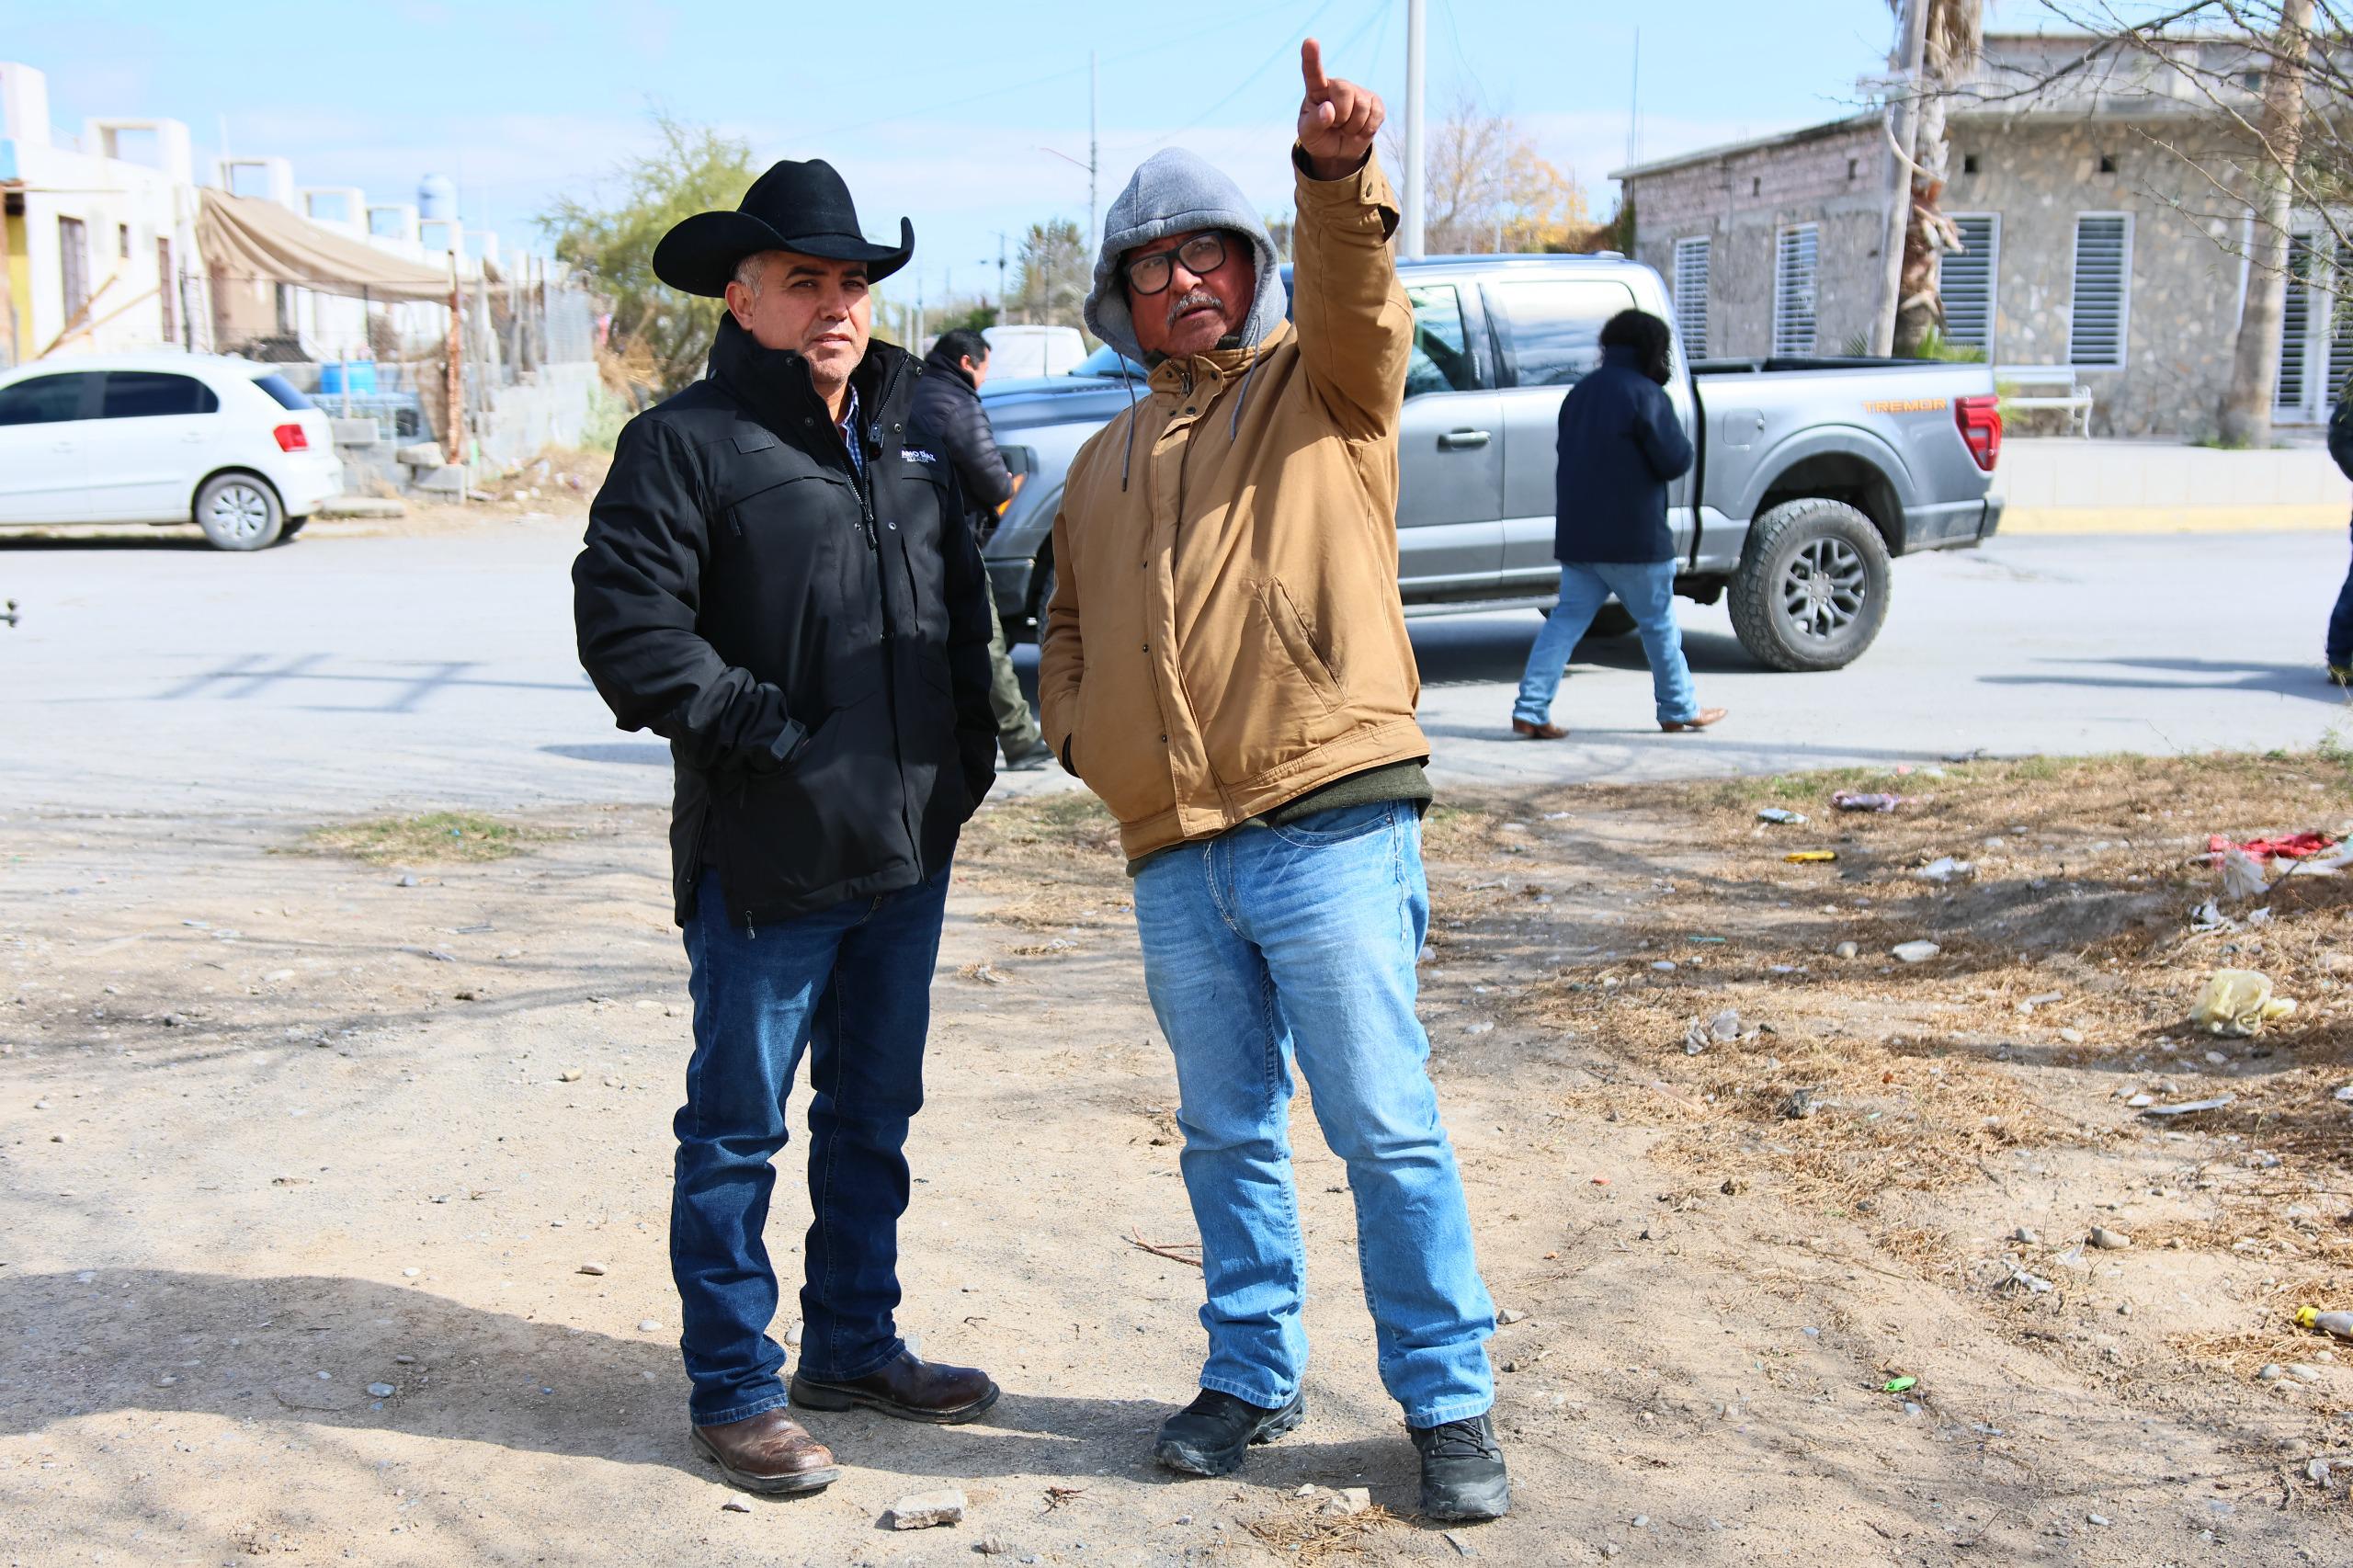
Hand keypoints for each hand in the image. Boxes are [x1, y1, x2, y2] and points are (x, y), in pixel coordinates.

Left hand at [1297, 38, 1382, 179]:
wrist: (1337, 150)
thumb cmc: (1319, 136)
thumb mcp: (1308, 134)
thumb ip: (1314, 122)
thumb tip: (1328, 110)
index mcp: (1316, 89)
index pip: (1313, 72)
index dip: (1312, 57)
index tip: (1310, 42)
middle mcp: (1338, 86)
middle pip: (1344, 91)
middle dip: (1341, 116)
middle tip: (1335, 125)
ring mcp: (1358, 92)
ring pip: (1361, 107)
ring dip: (1352, 127)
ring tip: (1346, 128)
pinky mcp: (1375, 102)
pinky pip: (1375, 115)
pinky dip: (1366, 130)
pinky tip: (1359, 129)